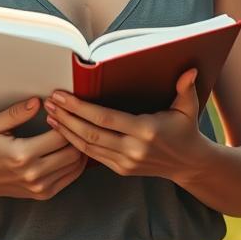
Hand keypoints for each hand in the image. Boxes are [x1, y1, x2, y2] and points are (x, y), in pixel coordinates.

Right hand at [0, 96, 87, 201]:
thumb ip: (16, 113)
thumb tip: (37, 102)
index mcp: (22, 155)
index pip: (59, 136)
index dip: (66, 121)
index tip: (63, 111)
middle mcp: (34, 174)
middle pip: (72, 152)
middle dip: (75, 134)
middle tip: (73, 121)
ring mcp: (40, 187)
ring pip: (75, 165)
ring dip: (79, 148)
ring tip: (74, 133)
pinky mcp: (44, 194)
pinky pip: (71, 177)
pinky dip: (76, 162)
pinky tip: (72, 149)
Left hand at [44, 68, 204, 179]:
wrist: (187, 164)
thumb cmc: (185, 130)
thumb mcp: (188, 108)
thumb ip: (185, 88)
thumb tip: (190, 70)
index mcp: (146, 131)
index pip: (105, 118)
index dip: (80, 108)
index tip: (63, 96)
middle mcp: (133, 149)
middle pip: (91, 133)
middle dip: (66, 117)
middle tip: (50, 102)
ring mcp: (125, 162)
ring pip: (87, 147)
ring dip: (66, 130)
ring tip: (51, 115)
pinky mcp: (121, 170)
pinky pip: (92, 157)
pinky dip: (75, 144)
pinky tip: (64, 131)